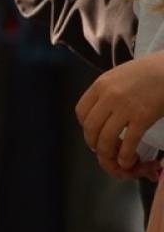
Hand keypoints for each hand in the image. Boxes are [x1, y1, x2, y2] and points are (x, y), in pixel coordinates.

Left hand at [74, 52, 163, 175]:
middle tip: (102, 149)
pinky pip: (128, 142)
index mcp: (101, 84)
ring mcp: (125, 107)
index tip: (94, 132)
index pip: (81, 112)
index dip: (85, 127)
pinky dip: (125, 156)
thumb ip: (108, 91)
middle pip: (90, 128)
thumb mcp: (120, 75)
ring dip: (108, 153)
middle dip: (94, 144)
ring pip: (105, 138)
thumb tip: (101, 110)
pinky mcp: (143, 117)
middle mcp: (108, 96)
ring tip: (115, 158)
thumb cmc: (150, 71)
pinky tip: (128, 160)